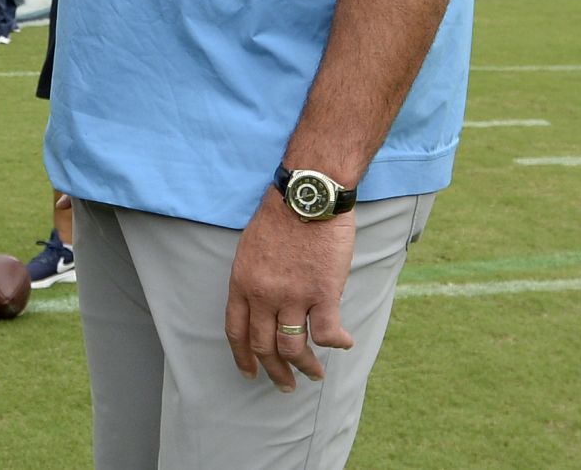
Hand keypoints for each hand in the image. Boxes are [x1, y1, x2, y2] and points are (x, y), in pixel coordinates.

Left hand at [224, 191, 356, 391]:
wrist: (308, 194)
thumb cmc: (280, 214)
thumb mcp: (250, 248)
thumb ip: (253, 279)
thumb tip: (262, 303)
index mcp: (242, 283)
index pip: (236, 331)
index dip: (243, 357)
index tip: (250, 373)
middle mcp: (264, 295)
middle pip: (264, 346)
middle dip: (275, 372)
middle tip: (286, 385)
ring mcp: (293, 296)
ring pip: (294, 347)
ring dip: (306, 366)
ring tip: (315, 374)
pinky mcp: (323, 292)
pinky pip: (327, 332)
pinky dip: (336, 343)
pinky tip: (344, 343)